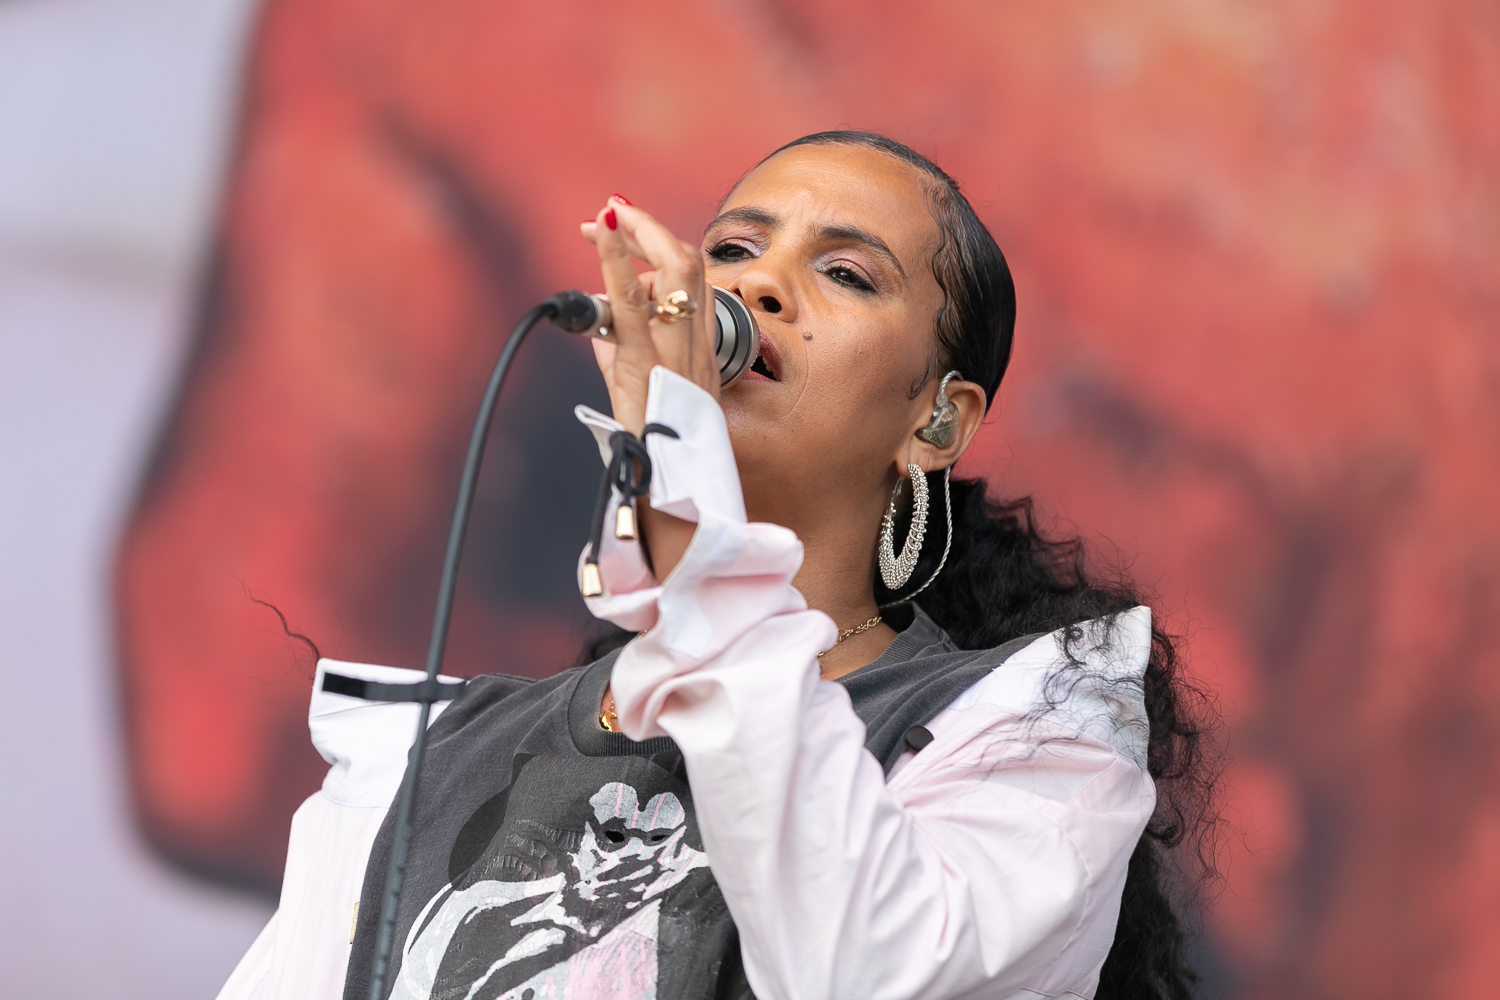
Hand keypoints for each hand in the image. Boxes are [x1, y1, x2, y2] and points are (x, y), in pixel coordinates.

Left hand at [580, 196, 717, 435]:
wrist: (666, 484)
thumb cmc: (654, 443)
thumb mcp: (640, 387)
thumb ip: (620, 345)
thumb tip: (597, 313)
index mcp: (699, 349)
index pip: (695, 279)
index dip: (665, 245)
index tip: (630, 230)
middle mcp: (693, 344)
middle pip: (689, 264)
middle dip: (650, 229)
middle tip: (612, 212)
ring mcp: (672, 350)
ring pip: (673, 271)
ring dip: (637, 233)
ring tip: (606, 216)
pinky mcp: (643, 360)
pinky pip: (632, 300)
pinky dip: (615, 257)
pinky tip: (602, 229)